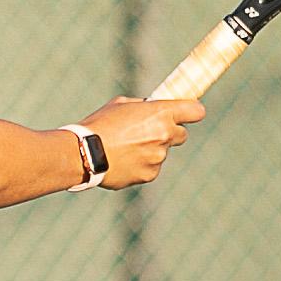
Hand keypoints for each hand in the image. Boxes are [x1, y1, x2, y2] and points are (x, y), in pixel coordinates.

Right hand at [79, 95, 203, 188]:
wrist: (84, 153)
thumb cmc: (100, 125)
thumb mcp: (122, 105)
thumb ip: (143, 108)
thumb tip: (151, 109)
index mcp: (161, 113)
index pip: (196, 111)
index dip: (192, 112)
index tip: (188, 113)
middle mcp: (165, 135)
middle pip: (181, 135)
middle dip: (169, 133)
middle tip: (149, 132)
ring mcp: (158, 157)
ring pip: (162, 153)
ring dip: (150, 151)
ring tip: (124, 149)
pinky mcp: (149, 175)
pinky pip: (150, 168)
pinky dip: (140, 166)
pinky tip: (121, 161)